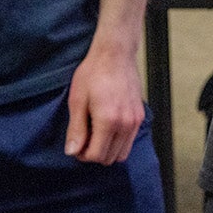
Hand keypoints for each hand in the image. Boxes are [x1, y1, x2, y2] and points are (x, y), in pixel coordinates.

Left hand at [64, 41, 144, 164]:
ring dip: (107, 150)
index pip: (96, 155)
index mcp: (108, 120)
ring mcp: (135, 120)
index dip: (82, 155)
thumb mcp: (77, 100)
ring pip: (122, 153)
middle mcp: (125, 123)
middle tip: (84, 140)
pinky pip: (130, 141)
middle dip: (94, 154)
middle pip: (109, 158)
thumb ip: (76, 129)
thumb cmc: (94, 73)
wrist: (115, 54)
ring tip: (96, 135)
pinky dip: (118, 142)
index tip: (76, 145)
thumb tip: (72, 152)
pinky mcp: (140, 115)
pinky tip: (107, 128)